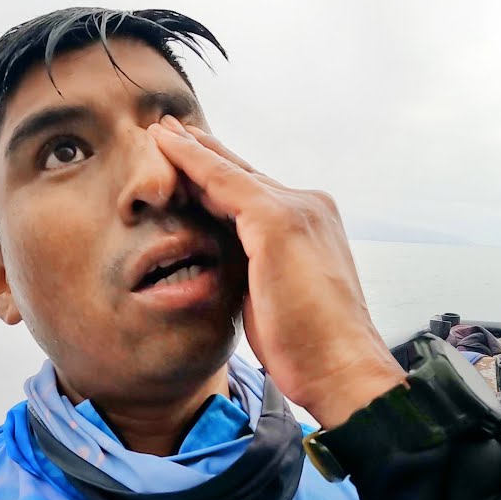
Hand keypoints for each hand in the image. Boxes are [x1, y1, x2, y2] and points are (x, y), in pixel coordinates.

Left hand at [148, 116, 405, 427]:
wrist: (340, 367)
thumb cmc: (311, 346)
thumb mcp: (277, 297)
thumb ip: (259, 268)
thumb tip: (233, 264)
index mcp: (313, 225)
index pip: (257, 195)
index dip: (220, 178)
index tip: (191, 163)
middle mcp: (309, 206)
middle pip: (244, 175)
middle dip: (205, 154)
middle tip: (171, 132)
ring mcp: (296, 209)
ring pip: (231, 172)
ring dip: (191, 149)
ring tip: (160, 132)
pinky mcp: (278, 221)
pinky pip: (223, 181)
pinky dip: (192, 161)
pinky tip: (166, 146)